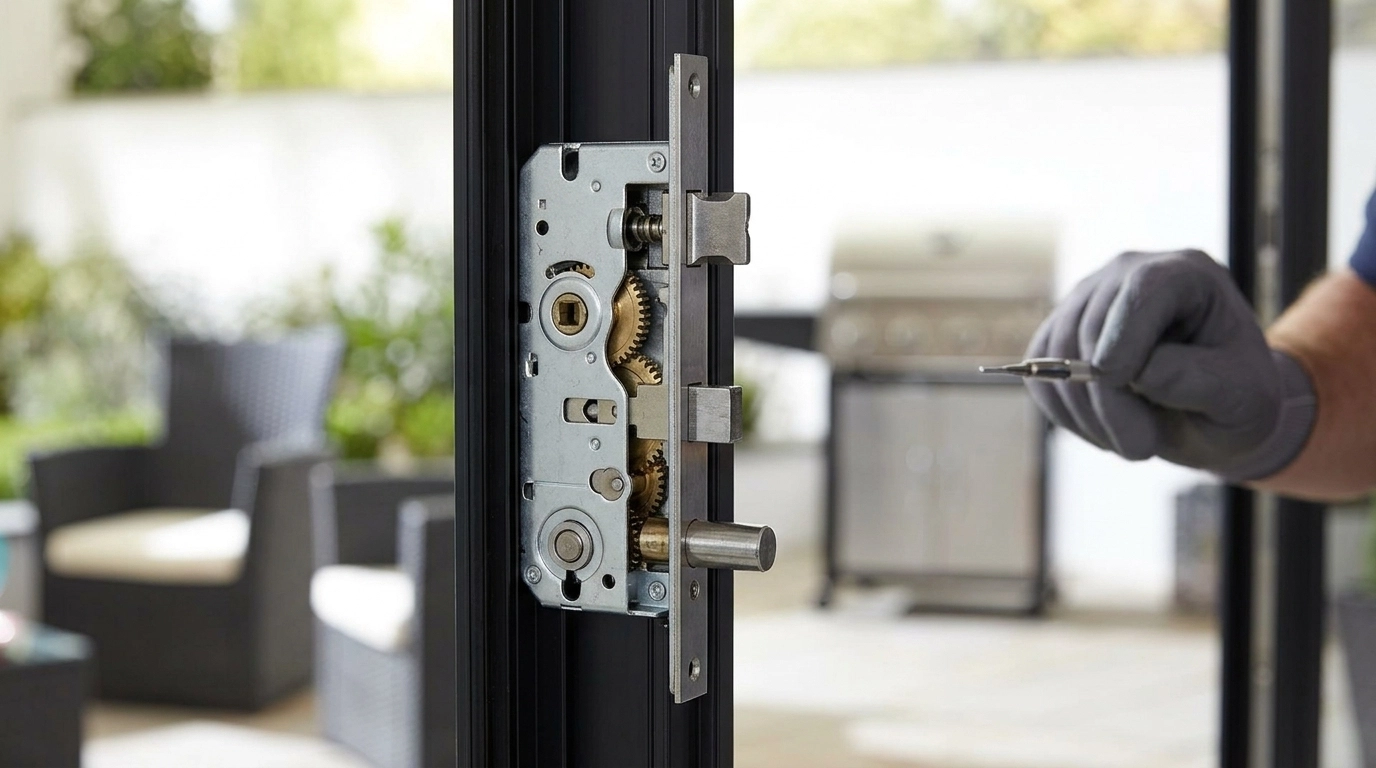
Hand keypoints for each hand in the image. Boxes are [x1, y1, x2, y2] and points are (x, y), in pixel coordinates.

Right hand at [1026, 249, 1314, 479]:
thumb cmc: (1235, 397)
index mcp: (1187, 274)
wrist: (1212, 411)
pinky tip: (1104, 429)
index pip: (1142, 289)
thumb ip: (1199, 380)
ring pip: (1057, 352)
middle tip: (1140, 450)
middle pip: (1092, 325)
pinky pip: (1040, 373)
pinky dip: (1065, 411)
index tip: (1117, 383)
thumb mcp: (1243, 395)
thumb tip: (1140, 372)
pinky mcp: (1061, 332)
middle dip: (1107, 397)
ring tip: (1130, 443)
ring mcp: (1089, 300)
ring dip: (1086, 412)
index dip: (1123, 335)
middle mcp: (1130, 273)